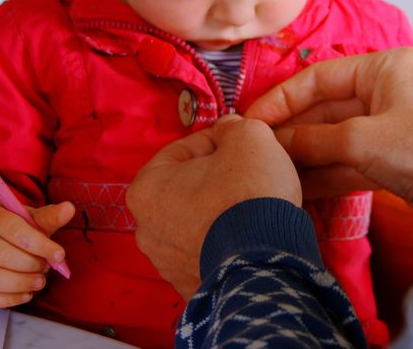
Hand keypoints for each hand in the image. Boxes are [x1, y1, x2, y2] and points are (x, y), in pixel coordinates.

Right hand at [0, 201, 73, 307]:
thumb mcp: (29, 218)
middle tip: (46, 267)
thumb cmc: (11, 229)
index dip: (40, 244)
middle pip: (2, 254)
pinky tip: (26, 293)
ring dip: (21, 283)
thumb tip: (69, 209)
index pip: (15, 230)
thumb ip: (49, 217)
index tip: (59, 255)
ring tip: (39, 281)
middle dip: (31, 264)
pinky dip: (10, 299)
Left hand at [127, 115, 301, 298]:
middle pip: (185, 188)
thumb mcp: (248, 136)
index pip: (182, 151)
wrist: (267, 261)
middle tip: (248, 174)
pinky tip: (249, 235)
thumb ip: (232, 126)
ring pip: (195, 222)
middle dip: (215, 178)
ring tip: (252, 206)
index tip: (240, 143)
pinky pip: (206, 253)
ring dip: (219, 211)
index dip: (216, 141)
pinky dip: (224, 242)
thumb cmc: (248, 192)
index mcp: (145, 189)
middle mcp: (145, 230)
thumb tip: (228, 130)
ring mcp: (166, 263)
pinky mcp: (189, 286)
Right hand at [246, 48, 412, 224]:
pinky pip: (349, 161)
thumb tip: (274, 142)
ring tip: (269, 170)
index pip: (319, 78)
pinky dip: (325, 173)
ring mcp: (390, 126)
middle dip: (291, 132)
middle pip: (325, 109)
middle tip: (256, 149)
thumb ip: (313, 139)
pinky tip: (295, 186)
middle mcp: (387, 91)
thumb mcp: (362, 140)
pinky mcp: (394, 158)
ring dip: (305, 155)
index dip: (282, 99)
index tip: (252, 120)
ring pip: (335, 138)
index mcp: (385, 68)